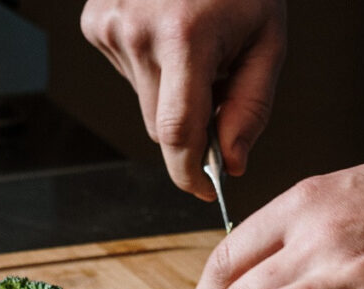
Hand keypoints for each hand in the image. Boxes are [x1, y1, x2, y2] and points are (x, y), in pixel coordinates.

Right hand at [81, 0, 285, 198]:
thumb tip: (232, 162)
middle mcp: (136, 32)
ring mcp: (109, 25)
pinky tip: (170, 36)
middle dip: (192, 128)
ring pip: (145, 104)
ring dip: (174, 95)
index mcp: (184, 37)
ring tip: (196, 49)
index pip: (177, 132)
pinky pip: (130, 76)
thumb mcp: (267, 42)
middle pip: (162, 126)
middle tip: (220, 90)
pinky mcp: (95, 22)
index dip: (189, 172)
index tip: (205, 190)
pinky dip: (154, 71)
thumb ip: (251, 107)